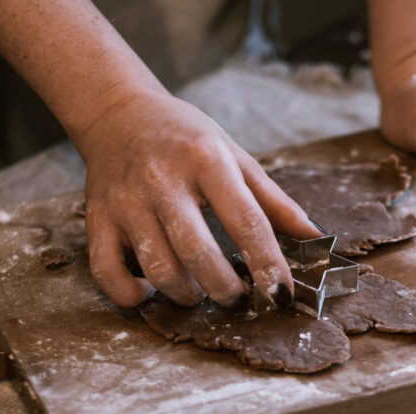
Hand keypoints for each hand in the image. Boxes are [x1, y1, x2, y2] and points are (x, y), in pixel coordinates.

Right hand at [76, 90, 321, 307]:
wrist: (118, 114)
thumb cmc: (186, 139)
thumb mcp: (235, 156)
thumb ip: (274, 201)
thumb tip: (316, 237)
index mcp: (206, 160)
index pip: (246, 221)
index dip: (268, 264)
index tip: (281, 293)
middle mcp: (162, 180)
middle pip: (197, 252)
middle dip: (225, 288)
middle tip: (237, 296)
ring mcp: (126, 202)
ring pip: (157, 268)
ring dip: (186, 294)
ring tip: (200, 292)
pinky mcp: (98, 220)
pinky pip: (108, 273)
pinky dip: (131, 295)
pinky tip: (151, 291)